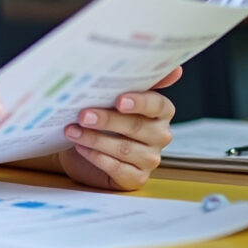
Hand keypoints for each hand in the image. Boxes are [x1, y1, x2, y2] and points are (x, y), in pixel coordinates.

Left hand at [57, 66, 181, 190]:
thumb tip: (175, 69)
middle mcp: (160, 135)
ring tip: (72, 130)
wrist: (82, 147)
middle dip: (107, 119)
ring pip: (124, 148)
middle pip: (136, 127)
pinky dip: (97, 157)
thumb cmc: (103, 118)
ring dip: (95, 139)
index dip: (139, 102)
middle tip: (83, 115)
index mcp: (161, 112)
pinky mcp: (136, 178)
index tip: (119, 100)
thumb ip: (136, 81)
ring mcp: (150, 159)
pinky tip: (81, 147)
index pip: (158, 105)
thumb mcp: (114, 97)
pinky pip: (117, 168)